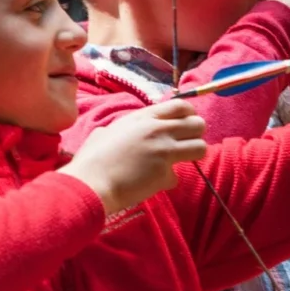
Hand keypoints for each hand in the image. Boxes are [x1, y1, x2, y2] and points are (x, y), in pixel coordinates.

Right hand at [59, 100, 207, 214]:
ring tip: (177, 161)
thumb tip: (124, 132)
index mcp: (144, 118)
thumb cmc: (91, 160)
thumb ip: (125, 129)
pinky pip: (177, 176)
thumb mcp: (106, 132)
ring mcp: (164, 151)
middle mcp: (158, 131)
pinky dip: (166, 181)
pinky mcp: (165, 173)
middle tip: (185, 144)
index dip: (190, 114)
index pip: (181, 106)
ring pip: (200, 148)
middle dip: (196, 134)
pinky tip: (152, 183)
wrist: (90, 184)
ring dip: (191, 155)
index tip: (187, 122)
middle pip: (198, 124)